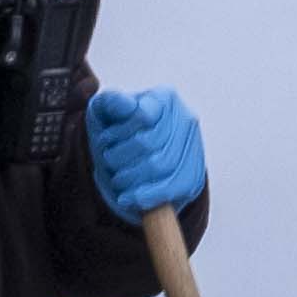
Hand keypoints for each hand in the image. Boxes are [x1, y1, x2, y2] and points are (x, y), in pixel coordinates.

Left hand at [87, 86, 205, 220]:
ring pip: (160, 166)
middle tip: (108, 162)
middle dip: (120, 157)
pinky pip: (173, 188)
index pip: (142, 116)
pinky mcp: (194, 176)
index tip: (102, 141)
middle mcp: (186, 118)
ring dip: (130, 177)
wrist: (131, 160)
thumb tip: (122, 103)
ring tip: (116, 180)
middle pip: (149, 143)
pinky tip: (128, 198)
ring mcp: (194, 148)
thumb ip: (110, 102)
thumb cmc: (116, 132)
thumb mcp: (105, 111)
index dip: (118, 133)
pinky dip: (147, 196)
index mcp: (164, 98)